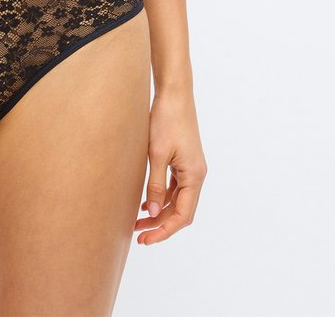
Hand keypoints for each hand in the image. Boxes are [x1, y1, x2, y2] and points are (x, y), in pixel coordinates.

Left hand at [134, 88, 206, 244]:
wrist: (174, 92)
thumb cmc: (166, 120)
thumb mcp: (156, 154)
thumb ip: (155, 185)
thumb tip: (153, 213)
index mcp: (194, 176)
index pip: (182, 215)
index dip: (164, 231)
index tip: (146, 240)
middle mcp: (196, 174)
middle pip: (181, 211)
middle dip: (161, 225)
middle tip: (139, 236)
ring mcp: (191, 167)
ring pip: (177, 200)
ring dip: (160, 212)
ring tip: (138, 223)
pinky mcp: (183, 160)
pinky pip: (175, 187)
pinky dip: (162, 197)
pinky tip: (146, 202)